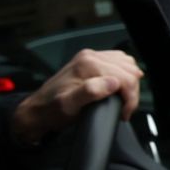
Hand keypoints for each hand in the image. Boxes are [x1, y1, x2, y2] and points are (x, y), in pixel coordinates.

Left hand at [9, 49, 142, 146]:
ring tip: (121, 101)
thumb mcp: (68, 106)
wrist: (38, 110)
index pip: (125, 77)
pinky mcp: (91, 62)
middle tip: (123, 109)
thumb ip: (90, 92)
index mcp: (87, 64)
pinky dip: (124, 76)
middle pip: (129, 70)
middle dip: (131, 92)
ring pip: (127, 65)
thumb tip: (112, 83)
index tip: (123, 113)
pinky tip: (119, 89)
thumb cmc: (51, 110)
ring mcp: (91, 58)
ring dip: (129, 84)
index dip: (129, 98)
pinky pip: (118, 64)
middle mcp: (90, 57)